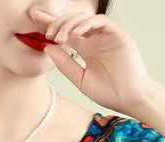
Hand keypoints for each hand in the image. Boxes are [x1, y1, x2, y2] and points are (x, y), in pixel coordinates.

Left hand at [29, 8, 152, 115]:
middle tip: (46, 32)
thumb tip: (47, 47)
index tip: (33, 19)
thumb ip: (65, 64)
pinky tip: (75, 34)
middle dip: (57, 22)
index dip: (50, 23)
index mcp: (86, 49)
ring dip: (68, 24)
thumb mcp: (81, 79)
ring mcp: (106, 35)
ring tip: (59, 36)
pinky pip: (99, 21)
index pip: (66, 32)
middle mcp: (95, 39)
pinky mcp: (117, 33)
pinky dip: (85, 24)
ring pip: (84, 18)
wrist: (130, 99)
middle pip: (72, 22)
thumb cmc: (109, 93)